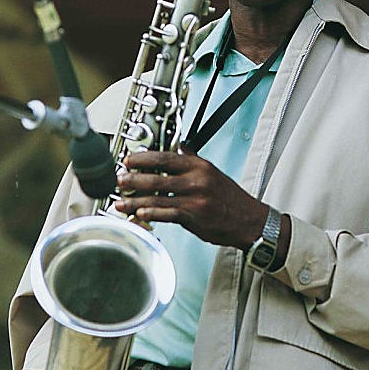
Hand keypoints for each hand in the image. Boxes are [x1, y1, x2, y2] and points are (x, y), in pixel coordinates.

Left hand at [115, 150, 268, 250]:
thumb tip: (180, 148)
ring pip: (158, 197)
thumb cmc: (230, 199)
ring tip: (121, 202)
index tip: (128, 160)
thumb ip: (193, 161)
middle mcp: (196, 179)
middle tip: (119, 180)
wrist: (249, 220)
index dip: (143, 158)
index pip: (165, 157)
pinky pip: (168, 214)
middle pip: (157, 176)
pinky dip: (151, 214)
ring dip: (136, 200)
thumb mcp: (212, 172)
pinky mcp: (195, 216)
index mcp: (199, 165)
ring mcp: (195, 198)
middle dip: (134, 179)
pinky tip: (139, 214)